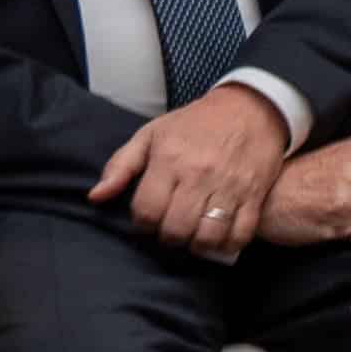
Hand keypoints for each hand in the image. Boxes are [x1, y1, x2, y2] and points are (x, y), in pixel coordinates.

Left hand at [90, 82, 294, 254]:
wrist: (251, 107)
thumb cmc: (196, 123)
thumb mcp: (152, 134)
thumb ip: (121, 166)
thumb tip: (95, 197)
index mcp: (169, 159)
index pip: (147, 211)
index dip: (143, 223)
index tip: (149, 218)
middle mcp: (199, 175)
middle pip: (176, 229)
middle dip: (168, 237)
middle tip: (170, 229)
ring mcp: (229, 186)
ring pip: (207, 236)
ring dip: (196, 244)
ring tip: (193, 235)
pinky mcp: (254, 194)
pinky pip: (240, 234)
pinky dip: (227, 244)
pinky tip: (218, 237)